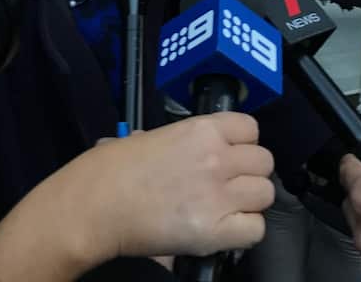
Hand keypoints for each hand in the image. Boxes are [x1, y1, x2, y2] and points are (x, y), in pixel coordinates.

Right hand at [81, 113, 274, 260]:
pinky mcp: (214, 231)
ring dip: (249, 202)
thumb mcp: (151, 136)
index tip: (230, 154)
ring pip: (265, 194)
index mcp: (201, 129)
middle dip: (249, 173)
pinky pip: (255, 229)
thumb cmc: (111, 168)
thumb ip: (182, 140)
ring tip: (225, 208)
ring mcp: (218, 195)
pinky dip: (243, 232)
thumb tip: (189, 147)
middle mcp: (217, 157)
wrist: (95, 204)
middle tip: (227, 185)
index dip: (242, 143)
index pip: (251, 128)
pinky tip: (222, 229)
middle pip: (264, 162)